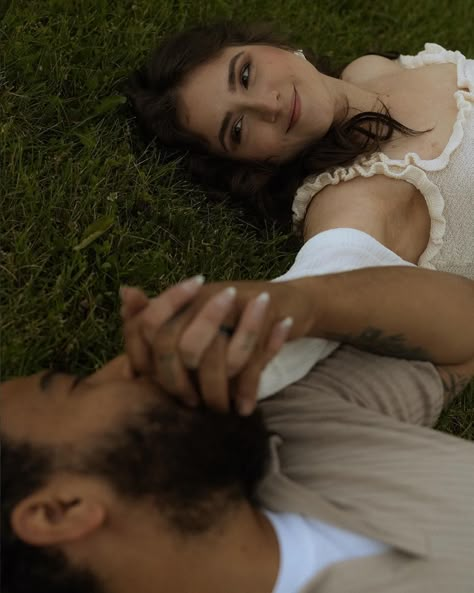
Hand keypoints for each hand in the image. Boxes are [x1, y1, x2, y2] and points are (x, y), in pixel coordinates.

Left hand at [121, 277, 317, 413]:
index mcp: (180, 299)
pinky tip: (245, 407)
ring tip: (220, 410)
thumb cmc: (235, 321)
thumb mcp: (197, 329)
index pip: (143, 327)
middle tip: (192, 404)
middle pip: (172, 344)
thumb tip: (125, 366)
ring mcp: (233, 301)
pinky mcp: (265, 312)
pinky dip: (247, 389)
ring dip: (215, 390)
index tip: (157, 388)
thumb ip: (159, 339)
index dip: (143, 361)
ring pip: (210, 354)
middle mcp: (201, 295)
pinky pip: (247, 358)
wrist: (287, 302)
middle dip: (178, 383)